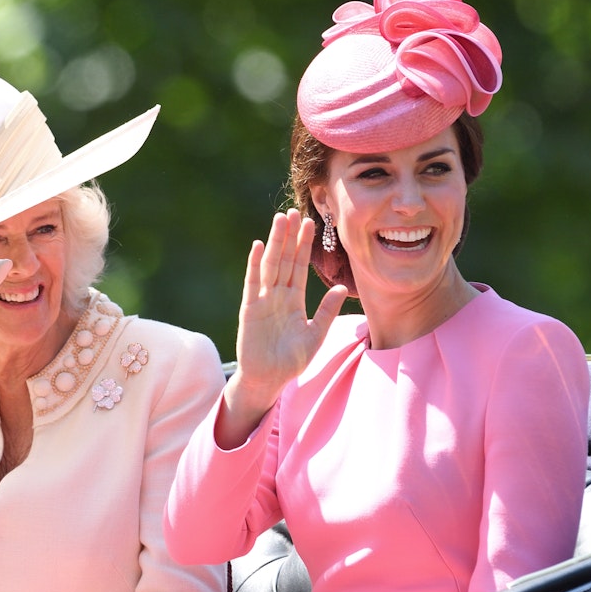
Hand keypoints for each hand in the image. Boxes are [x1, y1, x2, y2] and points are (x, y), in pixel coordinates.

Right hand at [221, 210, 345, 436]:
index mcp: (294, 300)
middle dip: (289, 236)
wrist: (268, 380)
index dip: (305, 245)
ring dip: (275, 242)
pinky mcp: (250, 309)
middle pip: (285, 260)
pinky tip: (258, 246)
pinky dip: (255, 264)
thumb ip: (327, 312)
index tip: (311, 223)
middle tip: (294, 211)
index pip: (300, 266)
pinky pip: (253, 283)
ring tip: (280, 220)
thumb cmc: (291, 361)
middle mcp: (277, 296)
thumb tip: (341, 288)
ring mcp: (263, 301)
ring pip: (271, 265)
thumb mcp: (315, 335)